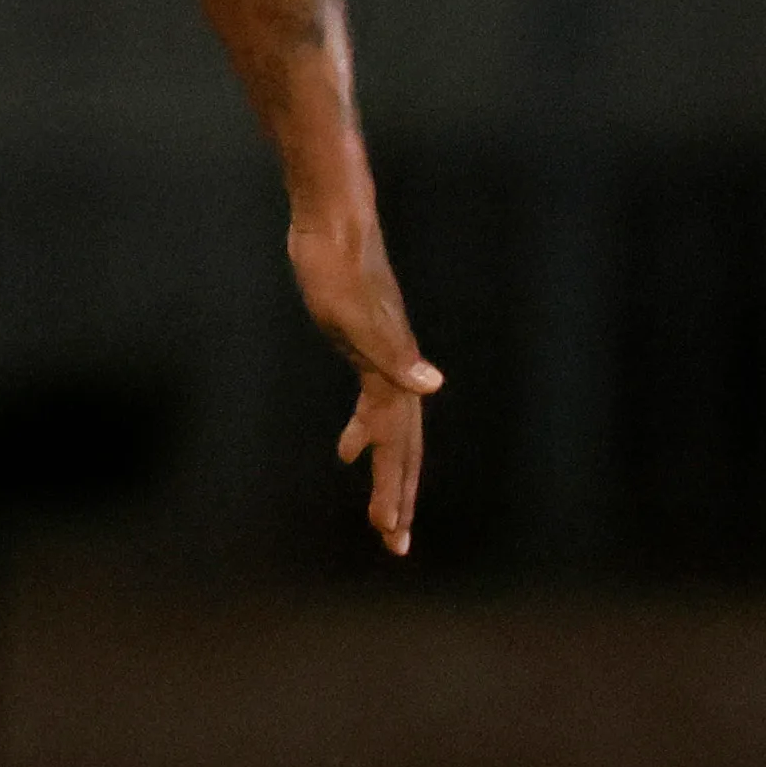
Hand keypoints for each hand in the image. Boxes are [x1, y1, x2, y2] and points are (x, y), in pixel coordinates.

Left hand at [290, 208, 441, 555]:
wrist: (333, 221)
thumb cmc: (335, 266)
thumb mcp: (352, 316)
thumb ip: (392, 355)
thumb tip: (432, 388)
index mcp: (395, 375)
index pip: (400, 447)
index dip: (394, 491)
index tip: (389, 532)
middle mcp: (398, 373)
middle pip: (403, 448)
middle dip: (396, 497)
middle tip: (393, 545)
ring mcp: (384, 361)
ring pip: (391, 432)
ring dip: (384, 472)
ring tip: (376, 513)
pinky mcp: (367, 348)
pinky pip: (372, 405)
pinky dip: (362, 433)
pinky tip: (346, 449)